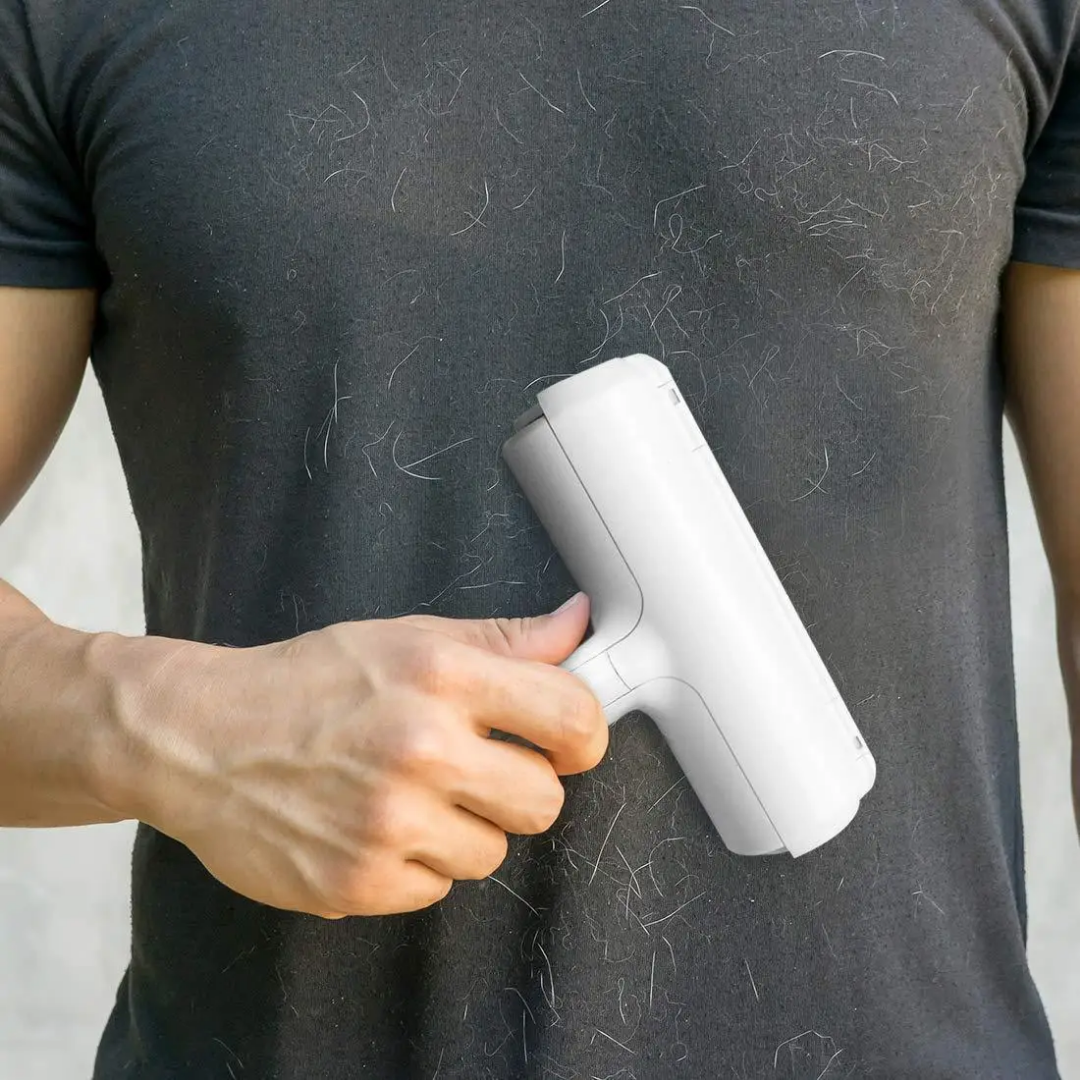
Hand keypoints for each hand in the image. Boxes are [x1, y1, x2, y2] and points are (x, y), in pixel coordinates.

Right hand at [127, 593, 606, 917]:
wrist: (200, 737)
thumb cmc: (305, 683)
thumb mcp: (405, 638)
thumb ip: (502, 640)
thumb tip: (577, 624)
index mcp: (442, 676)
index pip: (574, 718)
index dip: (581, 735)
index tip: (565, 742)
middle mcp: (421, 748)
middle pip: (544, 802)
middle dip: (516, 789)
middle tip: (471, 770)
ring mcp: (389, 821)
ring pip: (491, 853)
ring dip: (461, 830)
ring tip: (406, 795)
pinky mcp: (359, 882)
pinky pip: (436, 889)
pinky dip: (413, 865)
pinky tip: (372, 827)